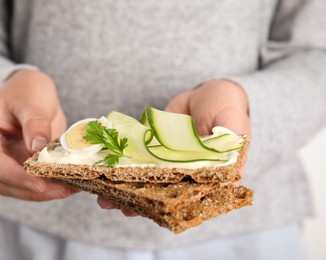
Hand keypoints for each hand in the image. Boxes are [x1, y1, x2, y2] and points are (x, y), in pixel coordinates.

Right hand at [0, 70, 77, 200]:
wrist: (28, 91)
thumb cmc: (24, 90)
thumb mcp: (31, 100)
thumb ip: (35, 122)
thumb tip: (37, 148)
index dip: (15, 176)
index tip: (39, 184)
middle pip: (2, 182)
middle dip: (33, 190)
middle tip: (63, 190)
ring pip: (17, 188)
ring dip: (44, 192)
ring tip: (71, 188)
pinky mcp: (17, 168)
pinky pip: (31, 182)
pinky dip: (49, 185)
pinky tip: (70, 184)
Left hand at [98, 79, 249, 214]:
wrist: (205, 93)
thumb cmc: (226, 107)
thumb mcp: (232, 123)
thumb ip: (230, 146)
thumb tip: (231, 182)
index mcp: (207, 176)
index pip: (188, 197)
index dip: (171, 206)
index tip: (154, 213)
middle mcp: (185, 173)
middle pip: (162, 193)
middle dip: (142, 203)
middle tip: (123, 209)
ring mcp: (166, 162)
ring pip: (145, 181)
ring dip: (126, 190)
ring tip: (105, 199)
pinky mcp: (152, 150)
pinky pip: (136, 161)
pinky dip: (121, 168)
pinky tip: (105, 174)